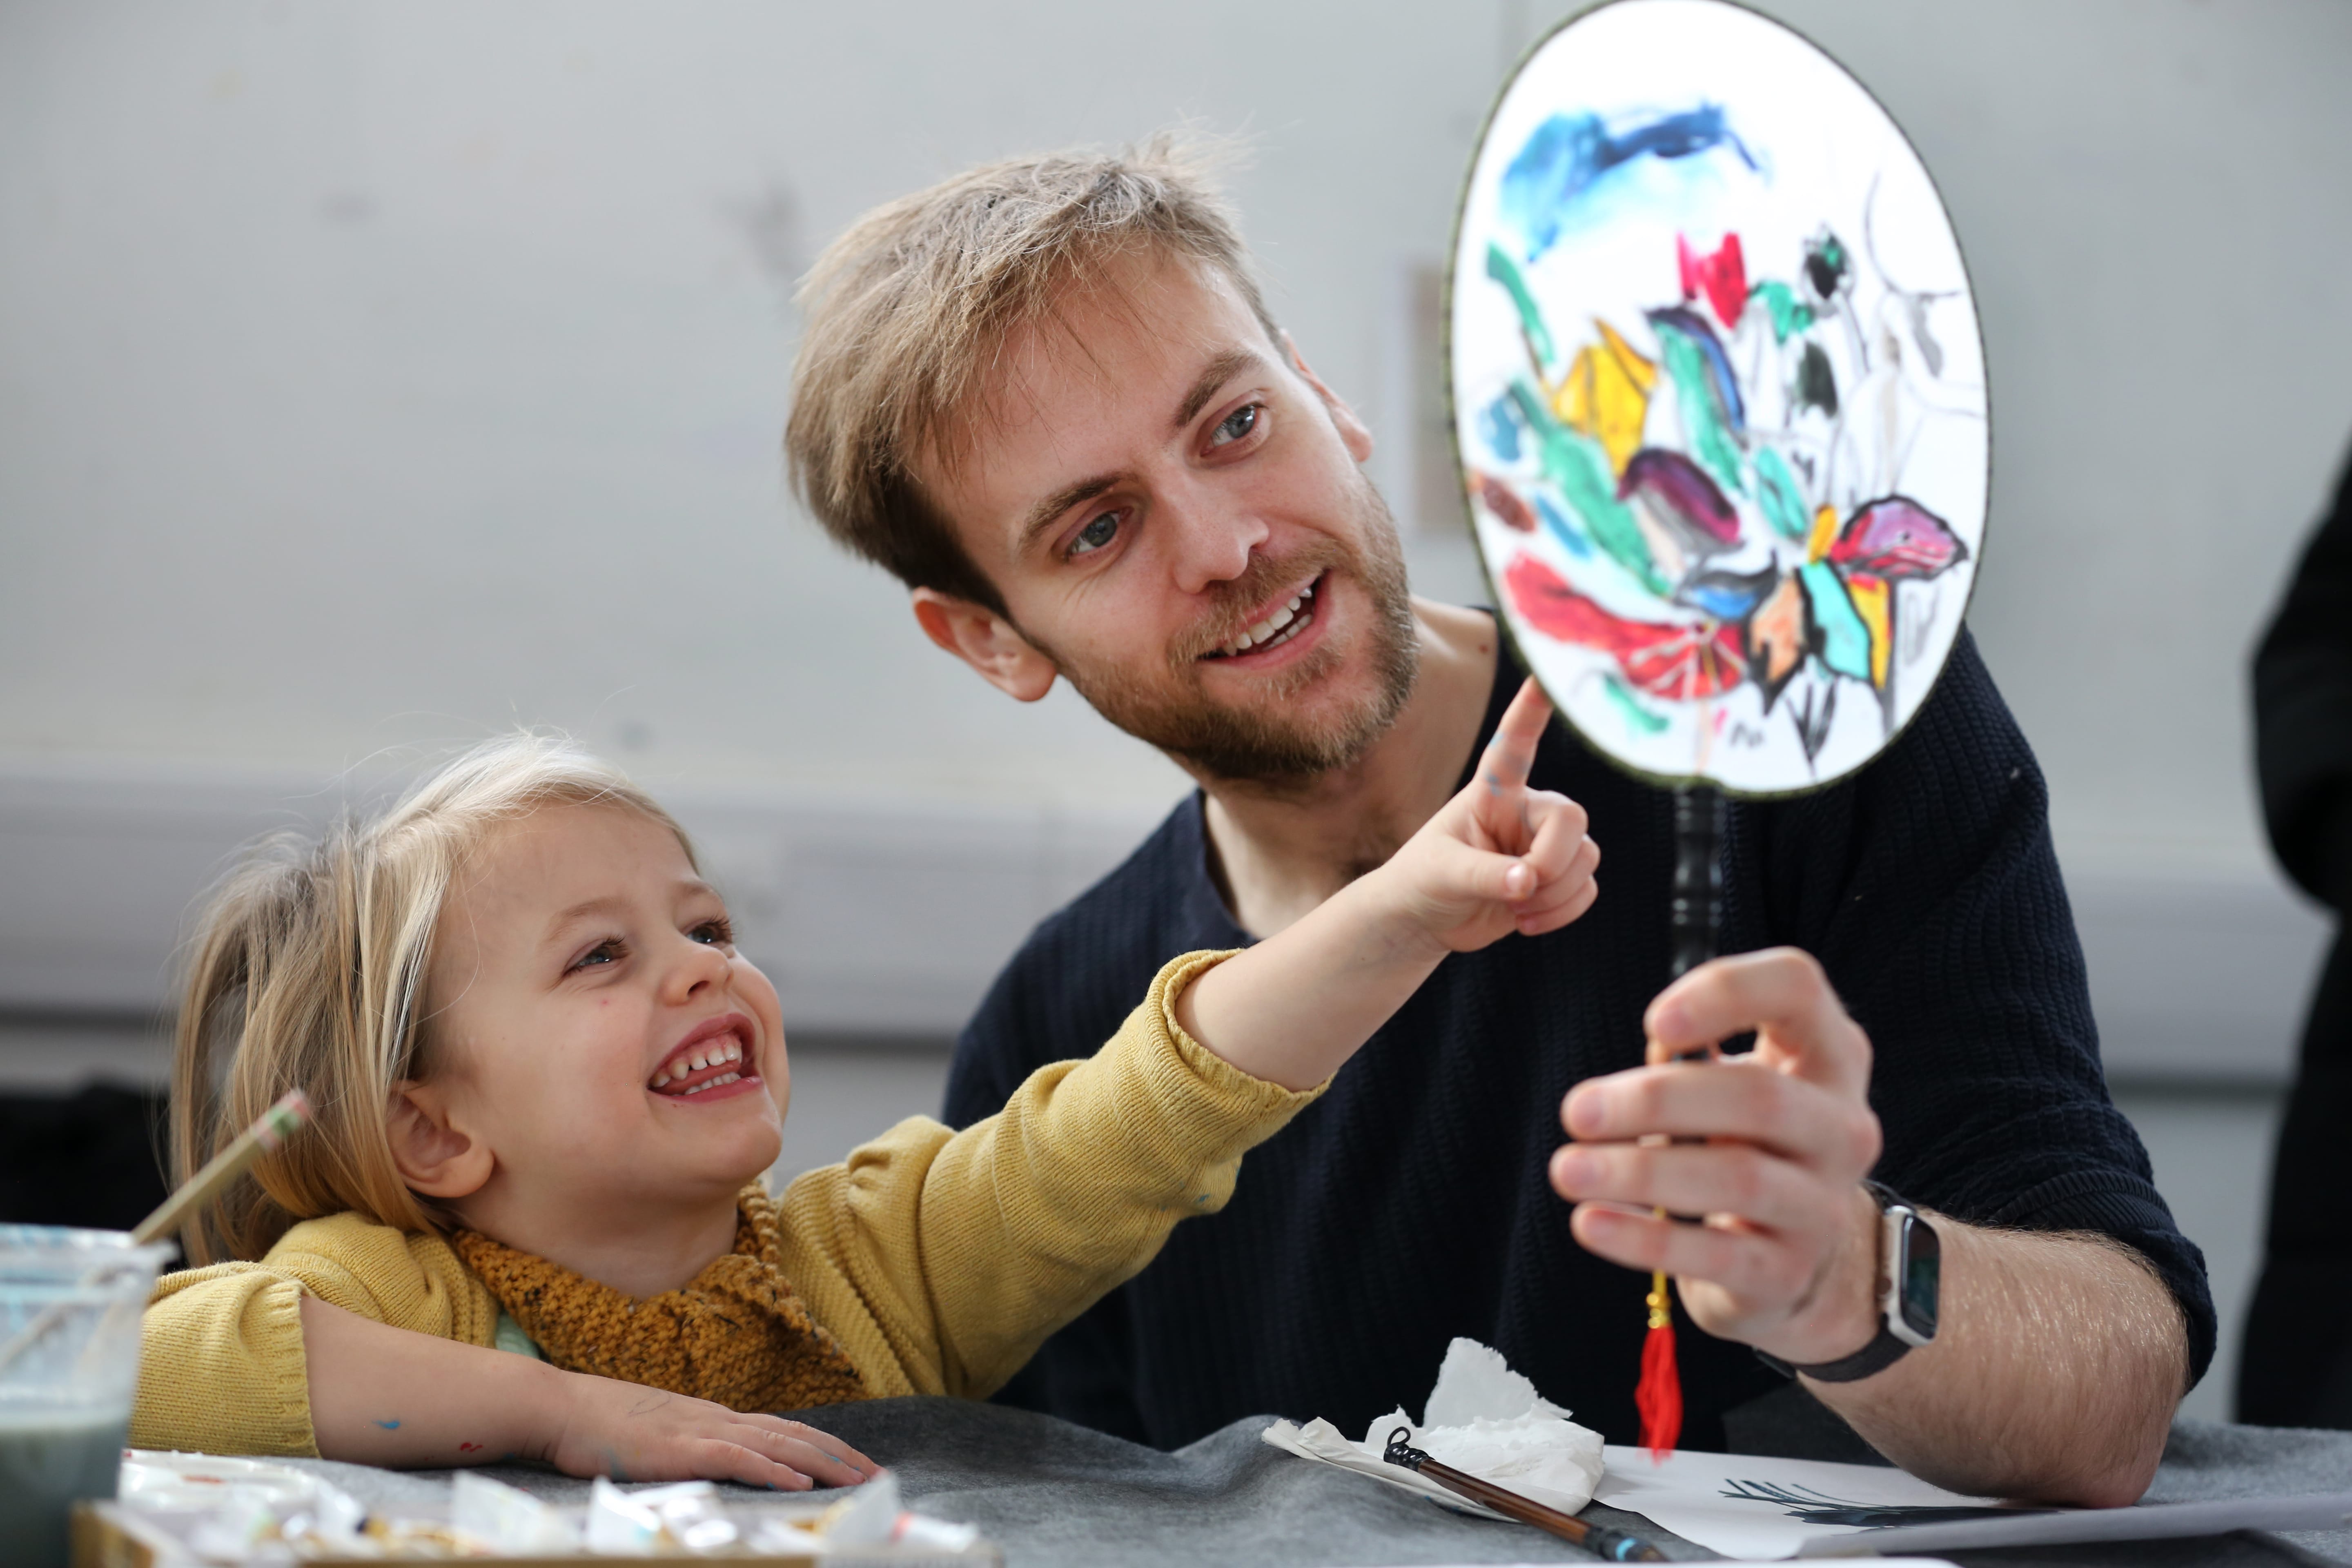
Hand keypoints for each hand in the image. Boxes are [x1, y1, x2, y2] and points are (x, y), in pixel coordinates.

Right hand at [545, 1371, 875, 1490]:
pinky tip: (797, 1483)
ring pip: (776, 1444)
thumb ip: (687, 1445)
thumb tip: (714, 1460)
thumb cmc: (598, 1425)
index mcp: (712, 1416)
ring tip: (856, 1479)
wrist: (558, 1407)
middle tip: (877, 1475)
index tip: (856, 1462)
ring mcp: (699, 1430)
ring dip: (820, 1463)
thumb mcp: (656, 1435)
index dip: (823, 1445)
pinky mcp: (678, 1448)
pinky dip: (771, 1470)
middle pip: (792, 1434)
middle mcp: (716, 1418)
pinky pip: (736, 1458)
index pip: (782, 1429)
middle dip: (838, 1455)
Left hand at [1373, 677, 1600, 955]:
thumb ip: (1485, 874)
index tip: (1545, 673)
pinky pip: (1589, 888)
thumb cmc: (1424, 880)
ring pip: (1587, 857)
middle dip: (1551, 862)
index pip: (1515, 744)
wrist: (1427, 919)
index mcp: (1492, 791)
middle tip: (1519, 889)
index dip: (1532, 709)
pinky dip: (1564, 911)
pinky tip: (1526, 920)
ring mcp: (1546, 841)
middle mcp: (1527, 808)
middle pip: (1573, 818)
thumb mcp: (1444, 874)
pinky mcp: (1559, 874)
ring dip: (1555, 894)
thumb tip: (1528, 881)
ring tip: (1513, 907)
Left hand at [1547, 948, 1885, 1364]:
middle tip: (1576, 1111)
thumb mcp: (1730, 1080)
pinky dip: (1646, 1239)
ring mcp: (1824, 1204)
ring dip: (1640, 1171)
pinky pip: (1717, 1256)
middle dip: (1657, 1100)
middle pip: (1759, 1097)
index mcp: (1827, 1052)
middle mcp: (1841, 1126)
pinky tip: (1590, 1223)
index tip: (1652, 1024)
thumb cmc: (1742, 1139)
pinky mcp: (1788, 1271)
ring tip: (1567, 1169)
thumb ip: (1687, 1053)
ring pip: (1739, 1179)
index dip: (1725, 993)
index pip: (1797, 988)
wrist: (1788, 1253)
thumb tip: (1627, 1076)